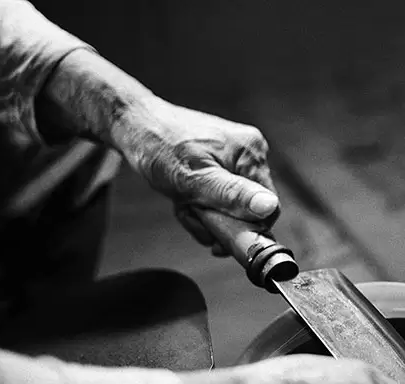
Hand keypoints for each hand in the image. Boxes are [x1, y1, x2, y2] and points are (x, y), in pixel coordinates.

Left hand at [120, 98, 279, 255]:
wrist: (136, 125)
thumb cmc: (158, 145)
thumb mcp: (193, 179)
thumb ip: (232, 195)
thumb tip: (268, 207)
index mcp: (250, 151)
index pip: (268, 207)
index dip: (246, 227)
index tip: (218, 235)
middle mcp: (250, 152)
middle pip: (249, 209)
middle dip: (217, 219)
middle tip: (191, 211)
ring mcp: (236, 157)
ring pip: (232, 208)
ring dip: (205, 214)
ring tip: (183, 203)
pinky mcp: (222, 163)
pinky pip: (220, 197)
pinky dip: (201, 205)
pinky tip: (185, 198)